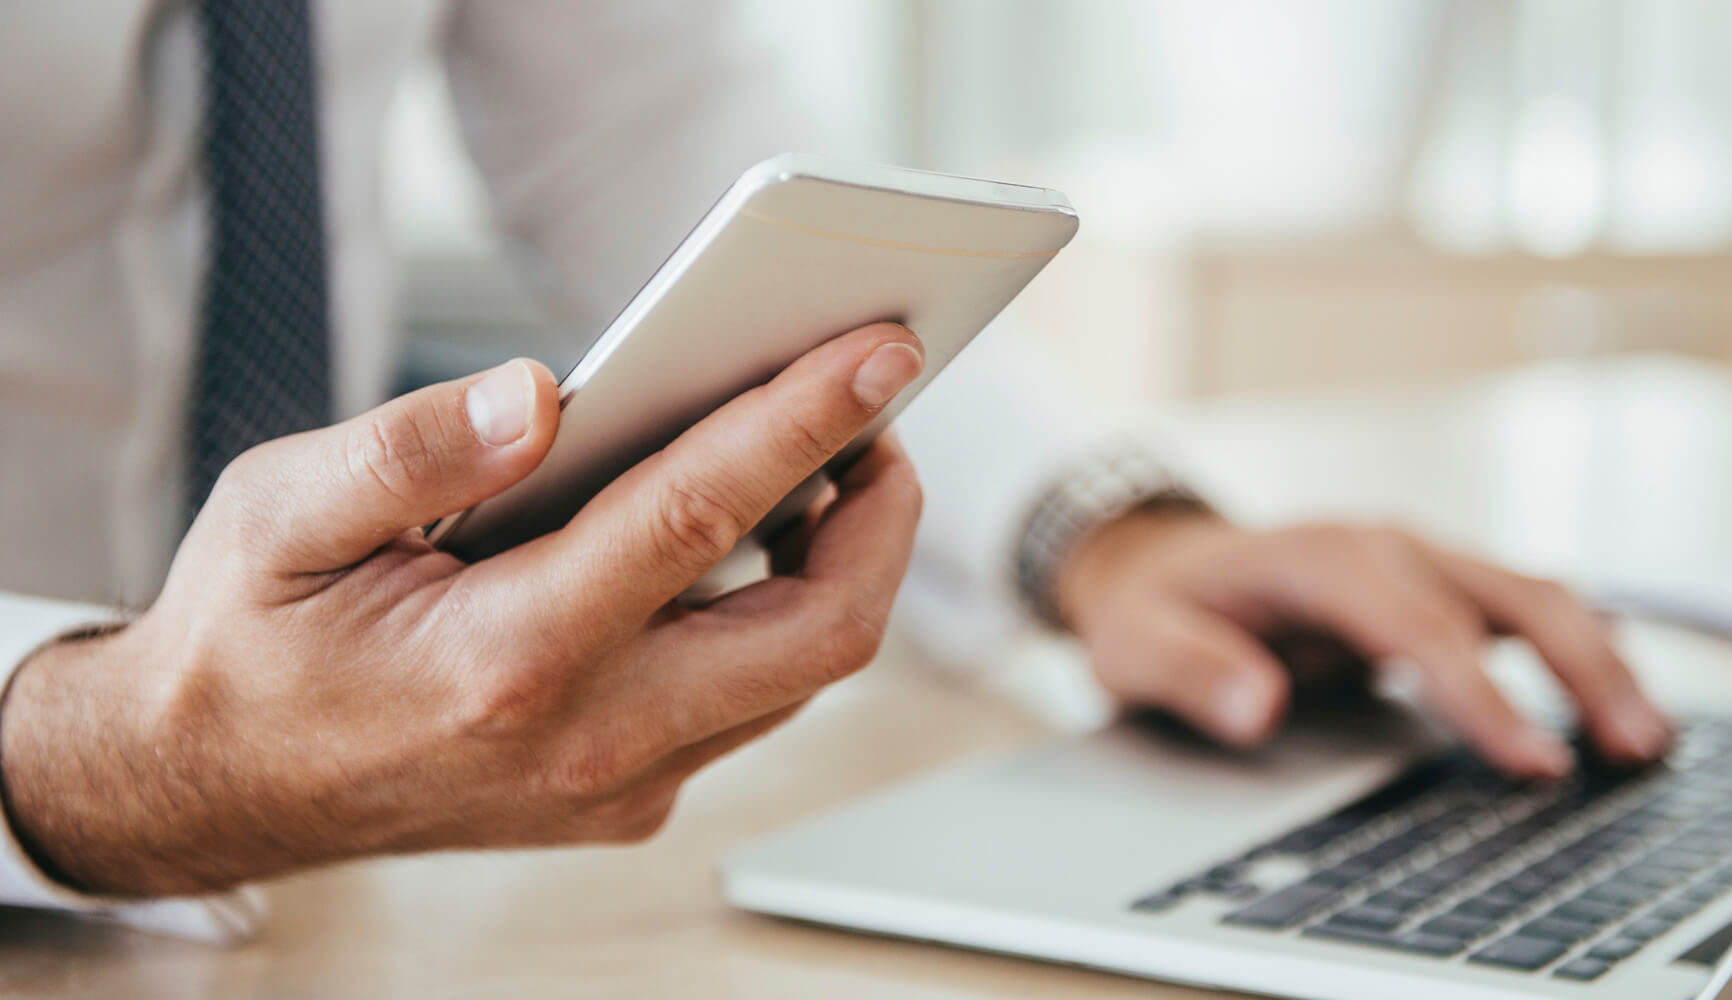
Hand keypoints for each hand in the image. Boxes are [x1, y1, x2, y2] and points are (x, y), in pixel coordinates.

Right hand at [0, 324, 926, 895]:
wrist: (208, 788)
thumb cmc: (247, 641)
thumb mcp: (280, 515)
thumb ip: (412, 448)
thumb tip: (538, 391)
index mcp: (507, 657)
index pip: (699, 519)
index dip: (804, 424)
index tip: (883, 351)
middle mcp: (589, 739)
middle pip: (817, 633)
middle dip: (881, 518)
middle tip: (880, 419)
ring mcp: (619, 786)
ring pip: (800, 676)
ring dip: (843, 568)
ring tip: (832, 463)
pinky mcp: (628, 800)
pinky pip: (751, 706)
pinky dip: (782, 617)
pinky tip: (758, 541)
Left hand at [1056, 511, 1671, 777]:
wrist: (1162, 560)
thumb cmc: (1157, 607)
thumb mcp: (1139, 643)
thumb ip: (1194, 672)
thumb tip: (1257, 707)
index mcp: (1322, 556)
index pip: (1419, 626)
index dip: (1482, 694)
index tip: (1531, 761)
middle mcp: (1388, 545)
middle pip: (1508, 594)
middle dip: (1579, 669)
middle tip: (1632, 748)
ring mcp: (1422, 558)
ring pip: (1535, 594)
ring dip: (1598, 659)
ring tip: (1650, 738)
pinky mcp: (1440, 582)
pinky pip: (1527, 606)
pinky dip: (1581, 648)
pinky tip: (1619, 700)